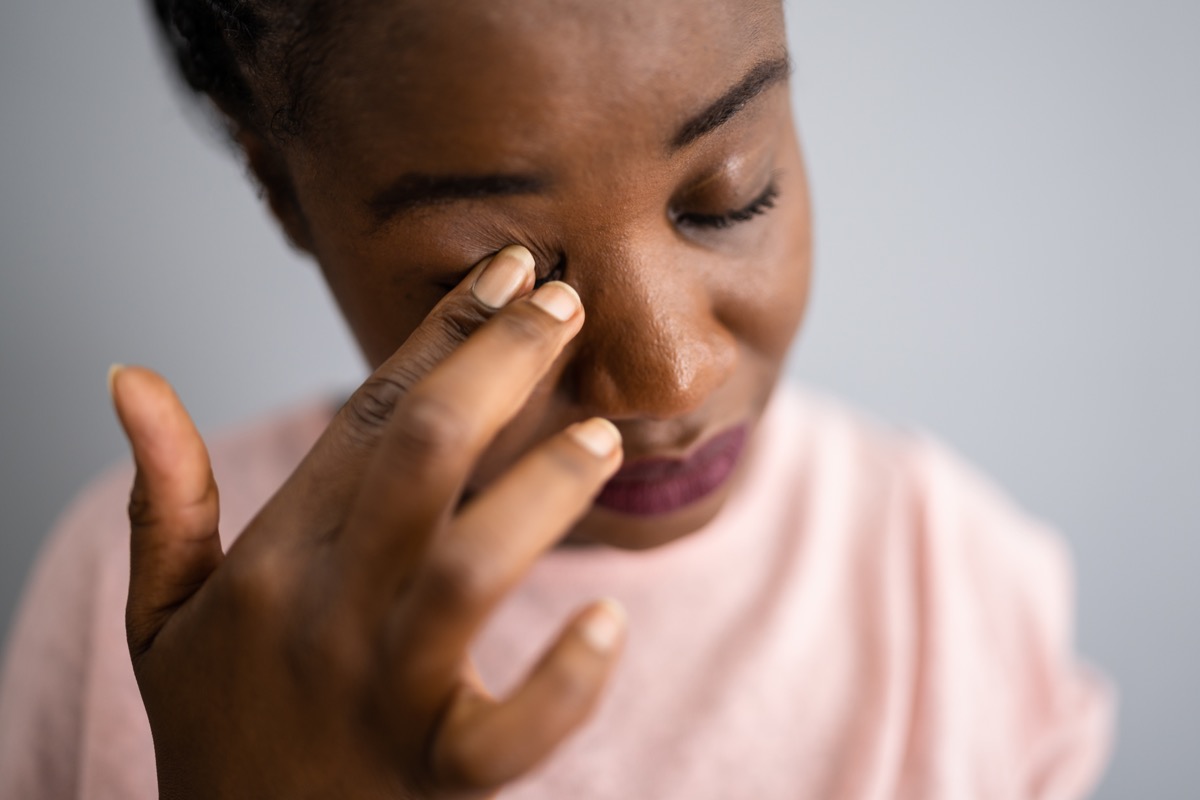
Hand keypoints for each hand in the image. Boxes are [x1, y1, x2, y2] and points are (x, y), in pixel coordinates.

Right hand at [110, 245, 625, 798]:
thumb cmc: (219, 724)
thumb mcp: (160, 615)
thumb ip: (162, 497)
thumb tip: (131, 378)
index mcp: (274, 560)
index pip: (368, 419)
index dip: (441, 333)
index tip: (507, 271)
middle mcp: (325, 613)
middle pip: (420, 459)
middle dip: (496, 369)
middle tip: (565, 304)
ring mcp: (382, 695)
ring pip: (467, 570)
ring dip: (540, 493)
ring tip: (600, 437)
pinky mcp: (436, 778)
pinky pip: (508, 731)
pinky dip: (564, 681)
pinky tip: (605, 622)